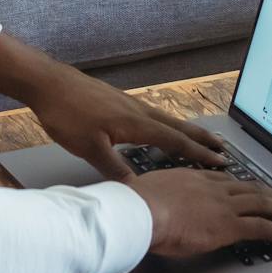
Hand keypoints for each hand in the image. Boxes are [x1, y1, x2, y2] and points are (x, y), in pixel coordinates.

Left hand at [0, 33, 227, 178]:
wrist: (48, 83)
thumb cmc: (67, 113)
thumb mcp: (90, 148)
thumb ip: (115, 169)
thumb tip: (138, 189)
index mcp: (137, 123)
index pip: (176, 141)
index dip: (199, 153)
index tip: (219, 161)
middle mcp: (140, 111)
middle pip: (178, 127)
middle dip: (202, 139)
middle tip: (223, 148)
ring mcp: (130, 104)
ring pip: (167, 120)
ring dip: (187, 131)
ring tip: (200, 139)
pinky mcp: (120, 102)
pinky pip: (154, 116)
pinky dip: (168, 125)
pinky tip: (162, 129)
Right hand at [129, 169, 271, 256]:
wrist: (142, 210)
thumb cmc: (137, 204)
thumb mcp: (148, 192)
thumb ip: (157, 197)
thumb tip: (150, 204)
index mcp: (194, 178)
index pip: (225, 180)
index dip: (242, 185)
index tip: (252, 187)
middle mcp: (213, 188)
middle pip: (249, 188)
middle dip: (271, 193)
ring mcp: (223, 205)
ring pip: (262, 204)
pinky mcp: (229, 226)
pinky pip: (262, 227)